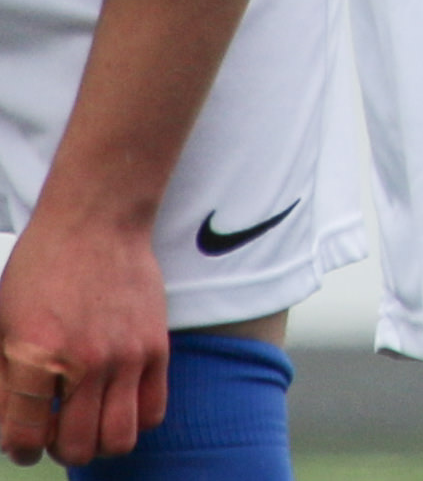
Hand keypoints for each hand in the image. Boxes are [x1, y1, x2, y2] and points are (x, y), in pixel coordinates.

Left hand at [0, 205, 167, 467]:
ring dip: (100, 443)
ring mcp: (126, 356)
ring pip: (120, 438)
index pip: (25, 435)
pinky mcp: (156, 347)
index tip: (21, 445)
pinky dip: (134, 420)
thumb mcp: (2, 323)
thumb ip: (1, 379)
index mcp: (35, 354)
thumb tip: (6, 422)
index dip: (19, 449)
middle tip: (54, 434)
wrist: (96, 222)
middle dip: (60, 450)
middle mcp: (85, 361)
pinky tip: (115, 403)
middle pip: (78, 446)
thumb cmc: (41, 267)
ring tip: (88, 424)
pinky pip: (154, 410)